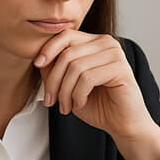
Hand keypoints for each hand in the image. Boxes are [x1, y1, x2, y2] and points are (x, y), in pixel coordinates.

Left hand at [34, 30, 153, 140]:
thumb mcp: (68, 85)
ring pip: (76, 67)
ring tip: (66, 106)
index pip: (66, 35)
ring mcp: (115, 54)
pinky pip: (88, 78)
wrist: (122, 124)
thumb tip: (40, 60)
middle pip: (67, 54)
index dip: (48, 49)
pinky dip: (78, 95)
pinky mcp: (121, 68)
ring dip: (65, 92)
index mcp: (94, 42)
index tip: (37, 65)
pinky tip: (80, 104)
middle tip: (51, 101)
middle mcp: (106, 43)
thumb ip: (56, 69)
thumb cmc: (97, 104)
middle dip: (54, 80)